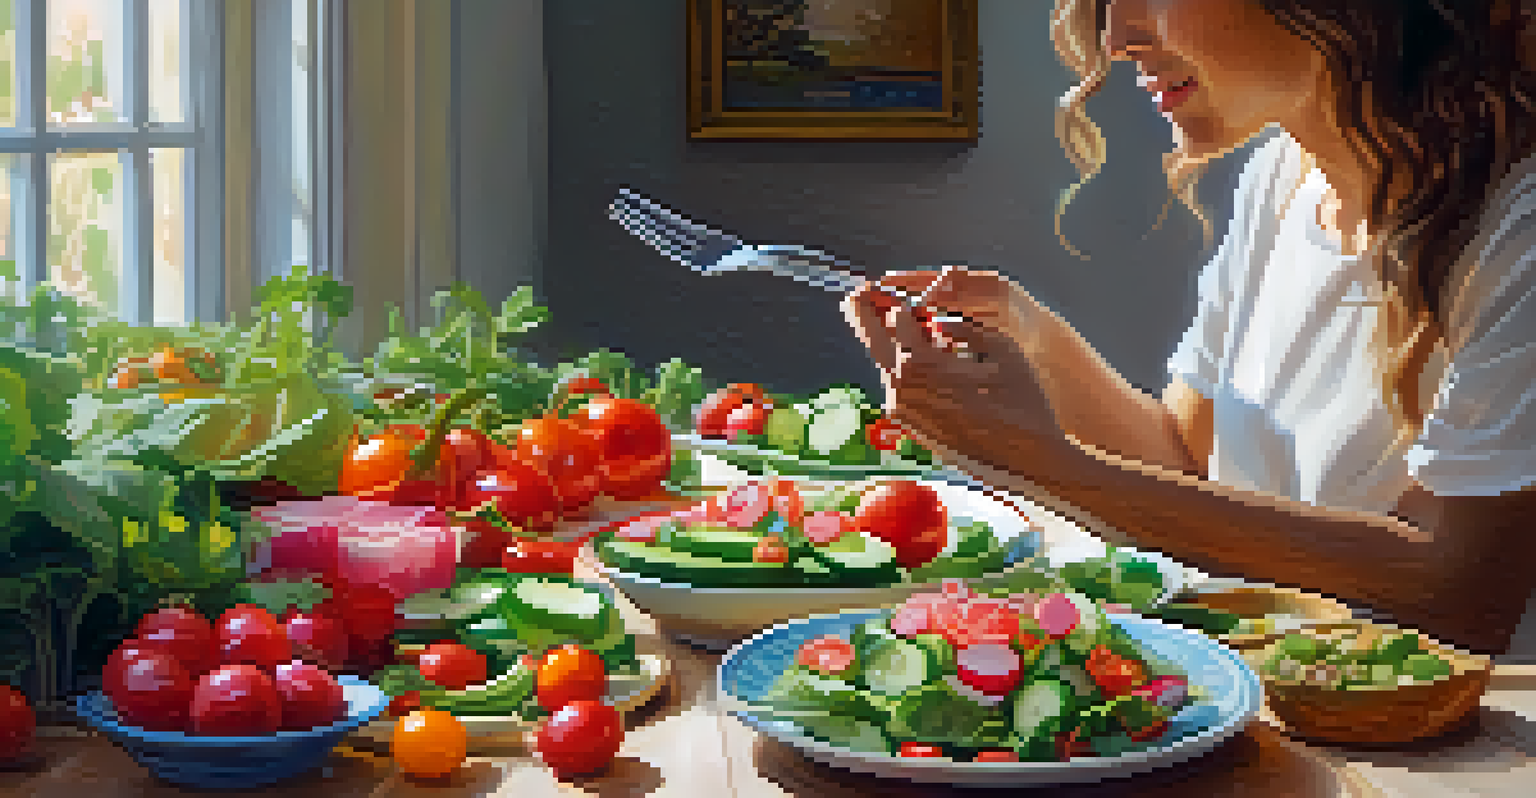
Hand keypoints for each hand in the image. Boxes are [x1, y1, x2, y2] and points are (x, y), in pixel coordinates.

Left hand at [842, 278, 1063, 474]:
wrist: (1026, 461)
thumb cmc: (1023, 402)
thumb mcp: (1003, 350)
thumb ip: (964, 328)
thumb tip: (937, 320)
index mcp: (924, 364)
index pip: (896, 320)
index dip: (893, 299)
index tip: (885, 286)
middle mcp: (904, 389)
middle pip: (875, 343)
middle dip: (864, 315)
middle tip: (856, 294)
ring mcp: (904, 412)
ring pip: (887, 367)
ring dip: (887, 343)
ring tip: (891, 322)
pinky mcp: (911, 428)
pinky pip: (900, 389)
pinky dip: (902, 369)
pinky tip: (917, 359)